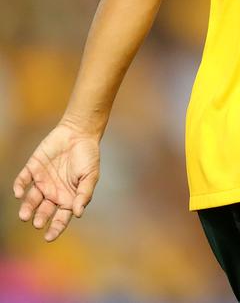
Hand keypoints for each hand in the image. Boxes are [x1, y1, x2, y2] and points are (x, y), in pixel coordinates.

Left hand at [13, 121, 99, 241]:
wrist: (79, 132)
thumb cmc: (88, 155)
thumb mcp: (91, 175)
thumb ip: (84, 194)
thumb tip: (78, 213)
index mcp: (68, 197)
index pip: (60, 218)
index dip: (55, 229)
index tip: (48, 237)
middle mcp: (53, 193)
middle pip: (43, 211)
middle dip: (39, 218)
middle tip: (37, 222)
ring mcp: (42, 181)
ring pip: (31, 199)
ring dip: (27, 207)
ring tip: (24, 215)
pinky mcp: (33, 168)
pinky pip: (23, 180)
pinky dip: (19, 187)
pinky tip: (19, 193)